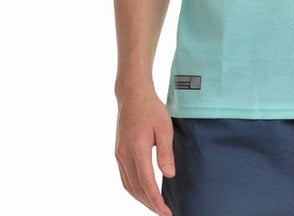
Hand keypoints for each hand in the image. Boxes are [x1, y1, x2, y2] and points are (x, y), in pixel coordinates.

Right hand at [115, 89, 175, 215]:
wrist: (132, 95)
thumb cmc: (151, 108)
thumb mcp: (164, 127)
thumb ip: (166, 152)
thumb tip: (169, 175)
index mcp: (137, 149)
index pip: (146, 183)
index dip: (156, 200)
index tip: (166, 211)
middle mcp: (124, 155)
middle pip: (136, 188)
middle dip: (149, 203)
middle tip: (164, 212)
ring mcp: (119, 154)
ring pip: (128, 185)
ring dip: (141, 198)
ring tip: (155, 205)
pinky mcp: (119, 152)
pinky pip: (125, 177)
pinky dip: (134, 188)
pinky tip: (144, 191)